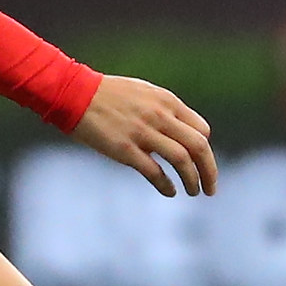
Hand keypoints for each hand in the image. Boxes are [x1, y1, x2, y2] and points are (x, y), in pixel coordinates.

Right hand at [70, 74, 216, 197]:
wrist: (74, 94)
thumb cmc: (107, 94)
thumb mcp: (144, 93)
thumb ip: (164, 110)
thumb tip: (180, 132)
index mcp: (167, 102)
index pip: (202, 130)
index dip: (205, 149)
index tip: (199, 162)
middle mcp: (160, 116)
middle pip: (199, 147)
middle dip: (209, 171)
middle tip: (210, 188)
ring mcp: (142, 133)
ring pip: (182, 160)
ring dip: (193, 181)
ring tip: (193, 192)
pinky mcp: (124, 149)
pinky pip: (154, 172)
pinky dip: (166, 185)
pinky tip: (170, 192)